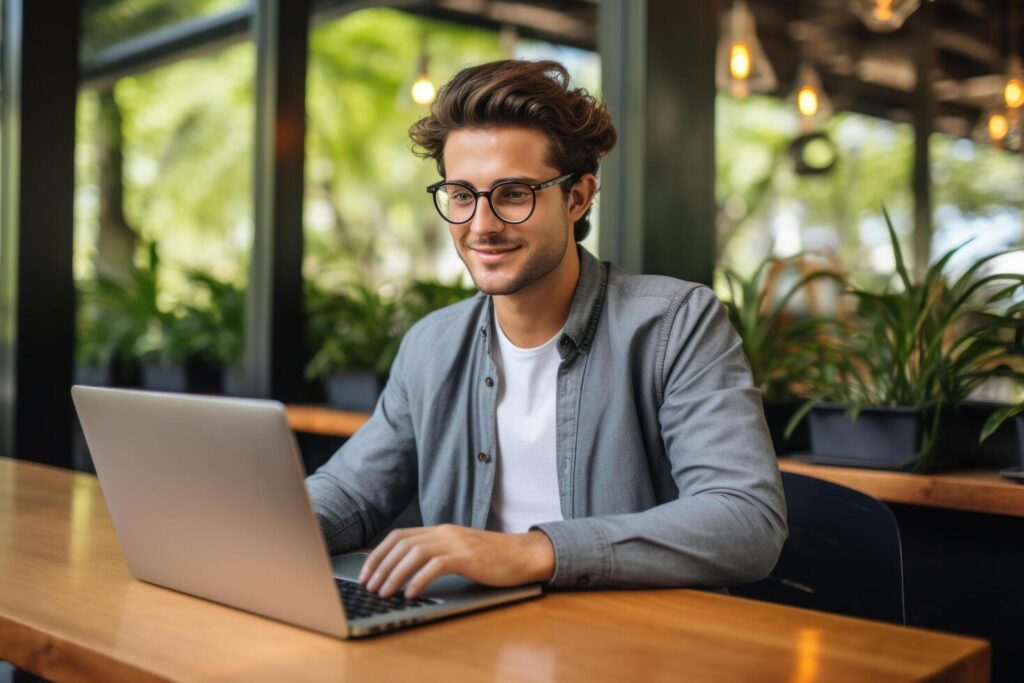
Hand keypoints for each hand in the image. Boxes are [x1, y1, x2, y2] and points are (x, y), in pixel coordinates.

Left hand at [358, 524, 554, 598]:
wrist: (524, 555)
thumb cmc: (492, 559)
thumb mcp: (459, 552)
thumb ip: (436, 556)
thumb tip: (405, 574)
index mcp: (440, 531)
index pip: (400, 536)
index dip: (378, 554)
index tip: (366, 573)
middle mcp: (445, 533)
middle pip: (402, 544)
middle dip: (381, 566)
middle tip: (369, 586)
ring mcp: (457, 543)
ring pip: (415, 553)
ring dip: (395, 574)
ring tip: (384, 593)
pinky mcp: (469, 557)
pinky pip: (437, 565)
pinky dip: (419, 579)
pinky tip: (410, 593)